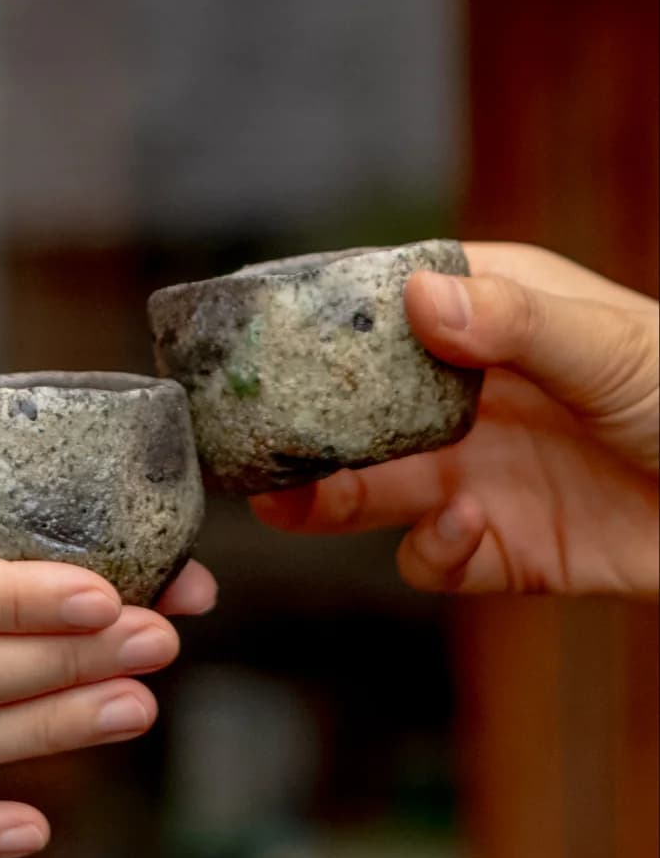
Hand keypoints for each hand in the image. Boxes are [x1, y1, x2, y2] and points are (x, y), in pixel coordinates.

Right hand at [252, 244, 657, 596]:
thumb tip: (416, 300)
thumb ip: (516, 325)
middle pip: (361, 406)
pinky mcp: (504, 547)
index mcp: (496, 320)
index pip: (386, 306)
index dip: (317, 318)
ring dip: (328, 496)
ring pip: (374, 488)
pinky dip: (433, 552)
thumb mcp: (614, 348)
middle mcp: (475, 397)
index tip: (252, 331)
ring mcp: (484, 474)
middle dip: (303, 423)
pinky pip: (436, 557)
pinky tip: (462, 532)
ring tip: (289, 502)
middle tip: (244, 440)